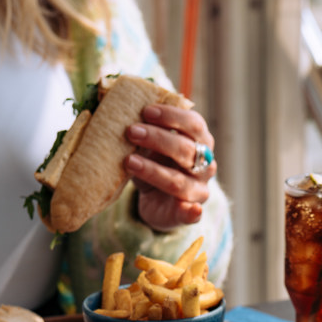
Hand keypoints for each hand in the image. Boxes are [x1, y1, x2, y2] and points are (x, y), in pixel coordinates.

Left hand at [124, 104, 214, 229]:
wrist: (157, 200)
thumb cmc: (155, 163)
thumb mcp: (150, 145)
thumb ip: (144, 130)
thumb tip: (117, 107)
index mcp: (200, 141)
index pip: (193, 124)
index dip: (171, 116)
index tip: (145, 111)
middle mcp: (205, 164)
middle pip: (186, 149)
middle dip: (158, 139)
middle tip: (130, 131)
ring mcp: (199, 190)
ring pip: (180, 180)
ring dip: (154, 171)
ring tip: (129, 162)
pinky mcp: (190, 213)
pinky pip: (194, 213)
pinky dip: (192, 211)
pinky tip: (192, 209)